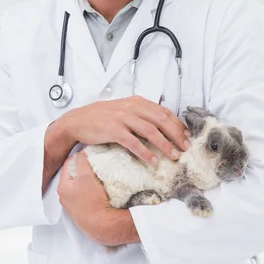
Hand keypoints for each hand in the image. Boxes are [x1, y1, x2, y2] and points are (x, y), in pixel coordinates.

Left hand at [57, 152, 138, 245]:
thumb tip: (81, 153)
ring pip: (80, 185)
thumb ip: (82, 161)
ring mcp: (74, 206)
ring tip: (98, 175)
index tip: (89, 153)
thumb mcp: (86, 176)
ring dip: (88, 180)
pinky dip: (91, 190)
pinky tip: (100, 189)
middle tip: (94, 163)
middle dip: (83, 168)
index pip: (68, 164)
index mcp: (62, 187)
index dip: (79, 156)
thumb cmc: (93, 201)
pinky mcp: (83, 212)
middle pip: (74, 175)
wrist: (103, 225)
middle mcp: (65, 197)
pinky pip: (86, 195)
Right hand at [60, 95, 190, 165]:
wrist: (77, 121)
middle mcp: (131, 107)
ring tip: (174, 156)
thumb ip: (141, 114)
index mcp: (137, 102)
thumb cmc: (101, 118)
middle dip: (176, 135)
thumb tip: (162, 126)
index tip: (187, 137)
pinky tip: (153, 161)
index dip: (177, 125)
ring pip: (150, 131)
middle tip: (185, 148)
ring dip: (165, 145)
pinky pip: (133, 142)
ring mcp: (122, 118)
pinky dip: (145, 152)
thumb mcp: (123, 110)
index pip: (163, 112)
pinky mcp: (113, 130)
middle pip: (161, 120)